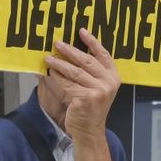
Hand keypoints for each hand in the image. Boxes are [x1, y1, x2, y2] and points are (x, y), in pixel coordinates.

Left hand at [45, 28, 119, 142]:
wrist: (89, 130)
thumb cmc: (91, 107)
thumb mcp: (97, 87)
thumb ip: (91, 71)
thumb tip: (71, 50)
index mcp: (113, 76)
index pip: (103, 54)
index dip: (92, 41)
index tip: (81, 31)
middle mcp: (108, 82)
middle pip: (86, 60)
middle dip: (70, 50)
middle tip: (57, 44)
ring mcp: (98, 91)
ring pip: (74, 72)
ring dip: (59, 64)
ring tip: (48, 58)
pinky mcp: (86, 99)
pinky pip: (67, 84)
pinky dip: (57, 78)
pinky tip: (49, 73)